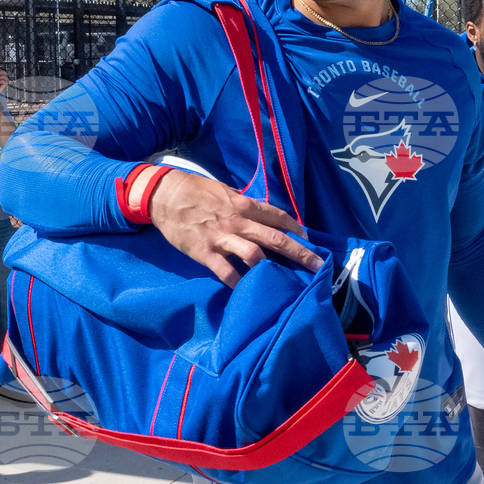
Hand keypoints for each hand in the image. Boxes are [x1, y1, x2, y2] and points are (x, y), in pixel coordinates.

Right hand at [148, 168, 316, 287]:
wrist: (165, 194)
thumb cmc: (196, 191)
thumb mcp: (225, 192)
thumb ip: (244, 205)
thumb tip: (261, 215)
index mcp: (245, 205)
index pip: (278, 216)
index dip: (297, 228)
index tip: (310, 239)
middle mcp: (239, 221)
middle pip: (276, 238)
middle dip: (300, 252)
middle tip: (318, 265)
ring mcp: (222, 237)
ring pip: (255, 254)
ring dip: (272, 269)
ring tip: (286, 284)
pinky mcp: (205, 252)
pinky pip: (226, 271)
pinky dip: (239, 282)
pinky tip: (247, 291)